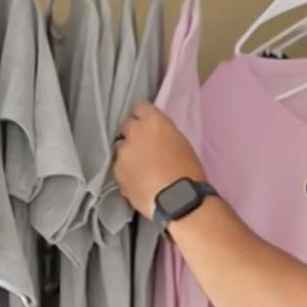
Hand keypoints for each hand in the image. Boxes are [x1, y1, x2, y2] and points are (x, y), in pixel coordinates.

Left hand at [113, 102, 206, 219]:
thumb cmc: (189, 171)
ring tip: (142, 168)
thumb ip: (164, 134)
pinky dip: (127, 171)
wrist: (178, 199)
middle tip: (145, 147)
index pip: (140, 107)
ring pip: (121, 148)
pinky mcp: (116, 172)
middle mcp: (134, 132)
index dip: (143, 116)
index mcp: (154, 121)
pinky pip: (119, 167)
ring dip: (129, 153)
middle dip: (134, 133)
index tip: (148, 124)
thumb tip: (155, 136)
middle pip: (127, 125)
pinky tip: (138, 181)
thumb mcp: (181, 143)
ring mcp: (122, 153)